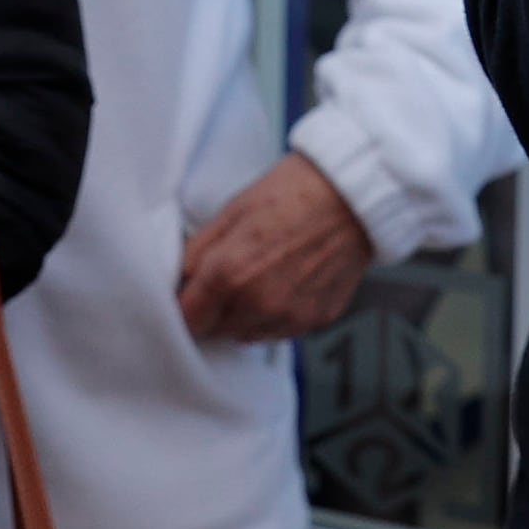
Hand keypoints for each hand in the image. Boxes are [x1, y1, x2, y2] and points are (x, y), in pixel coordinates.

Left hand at [175, 152, 376, 344]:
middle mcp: (258, 304)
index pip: (187, 319)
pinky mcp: (315, 320)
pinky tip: (281, 283)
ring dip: (241, 316)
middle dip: (211, 310)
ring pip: (246, 335)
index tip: (185, 294)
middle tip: (223, 279)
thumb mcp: (230, 211)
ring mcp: (289, 316)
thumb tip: (177, 279)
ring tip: (256, 277)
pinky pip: (278, 331)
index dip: (183, 305)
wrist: (352, 196)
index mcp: (229, 274)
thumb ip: (196, 252)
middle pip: (215, 331)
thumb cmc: (292, 192)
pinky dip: (272, 316)